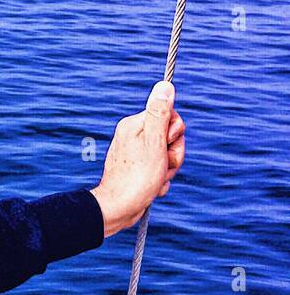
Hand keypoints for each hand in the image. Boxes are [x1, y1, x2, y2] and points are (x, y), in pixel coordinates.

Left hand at [91, 80, 185, 237]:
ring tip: (156, 178)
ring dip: (168, 170)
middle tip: (161, 165)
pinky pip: (159, 170)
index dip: (175, 134)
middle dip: (173, 155)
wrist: (119, 208)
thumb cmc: (137, 176)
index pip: (170, 117)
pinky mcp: (137, 168)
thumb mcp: (154, 142)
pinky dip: (160, 180)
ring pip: (167, 155)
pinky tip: (151, 187)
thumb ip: (160, 113)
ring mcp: (134, 152)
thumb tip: (165, 86)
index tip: (165, 146)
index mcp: (134, 124)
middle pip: (170, 137)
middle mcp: (132, 135)